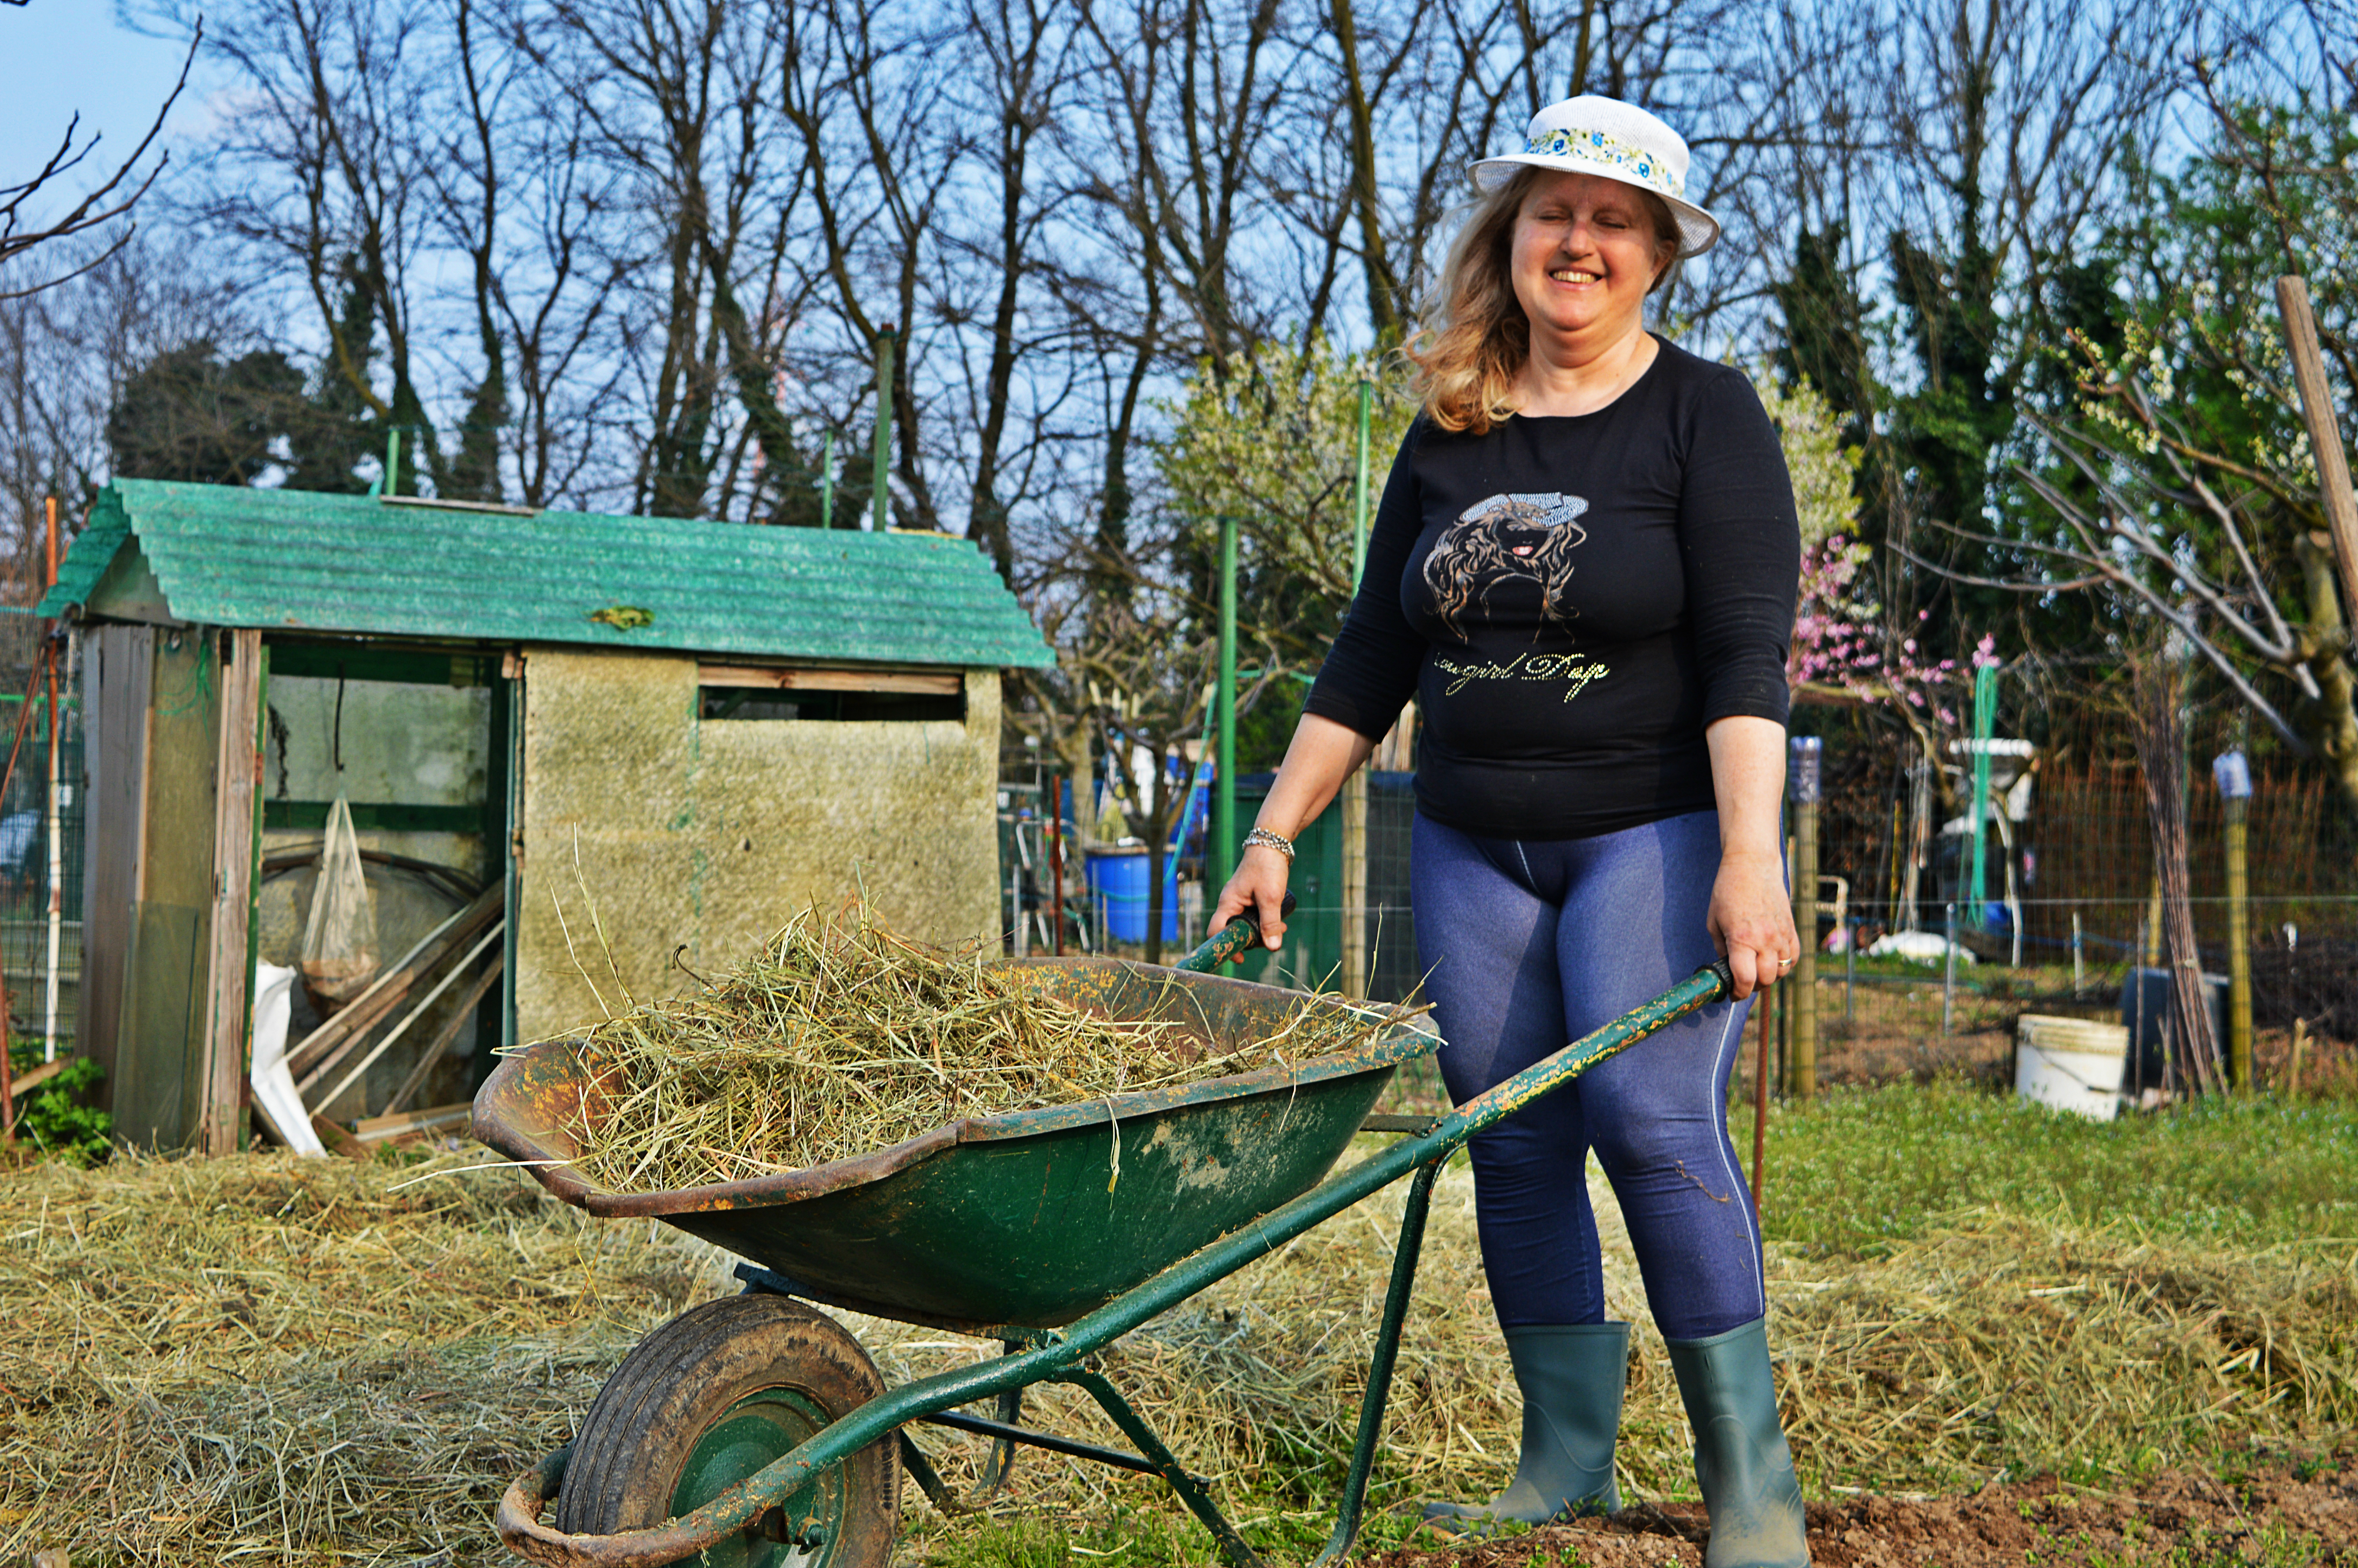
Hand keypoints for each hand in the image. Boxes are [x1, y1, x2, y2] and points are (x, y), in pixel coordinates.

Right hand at [1211, 843, 1291, 954]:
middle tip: (1270, 941)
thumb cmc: (1267, 867)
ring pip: (1247, 924)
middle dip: (1251, 940)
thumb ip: (1270, 922)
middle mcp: (1231, 903)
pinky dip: (1266, 921)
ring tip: (1281, 929)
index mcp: (1228, 903)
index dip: (1225, 947)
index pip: (1216, 931)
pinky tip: (1280, 921)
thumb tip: (1273, 947)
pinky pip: (1254, 916)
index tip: (1240, 958)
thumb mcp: (1271, 897)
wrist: (1273, 844)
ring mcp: (1240, 900)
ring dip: (1262, 930)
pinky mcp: (1251, 898)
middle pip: (1234, 931)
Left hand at [1709, 851, 1797, 1000]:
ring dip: (1769, 976)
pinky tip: (1772, 960)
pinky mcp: (1792, 929)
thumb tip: (1728, 969)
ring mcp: (1782, 935)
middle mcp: (1765, 939)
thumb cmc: (1728, 891)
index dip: (1738, 993)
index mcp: (1742, 938)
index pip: (1746, 979)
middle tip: (1742, 982)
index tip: (1732, 994)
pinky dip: (1785, 965)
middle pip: (1766, 980)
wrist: (1753, 865)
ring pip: (1782, 971)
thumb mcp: (1714, 921)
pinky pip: (1794, 958)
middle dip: (1752, 986)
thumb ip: (1721, 949)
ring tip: (1756, 970)